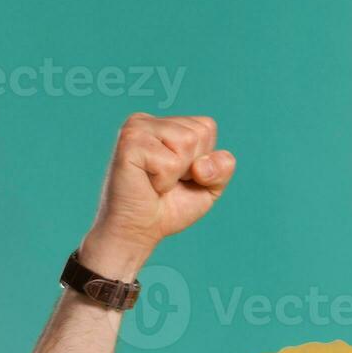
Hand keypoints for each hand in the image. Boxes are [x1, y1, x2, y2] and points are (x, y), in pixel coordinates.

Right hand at [84, 113, 235, 268]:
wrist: (137, 232)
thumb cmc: (169, 207)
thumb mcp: (208, 187)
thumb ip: (222, 168)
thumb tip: (203, 164)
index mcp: (164, 124)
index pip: (207, 127)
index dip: (203, 159)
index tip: (179, 175)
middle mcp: (147, 120)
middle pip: (200, 133)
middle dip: (192, 166)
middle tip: (166, 181)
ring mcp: (136, 128)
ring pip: (187, 142)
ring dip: (178, 173)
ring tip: (156, 182)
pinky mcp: (129, 143)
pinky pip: (170, 162)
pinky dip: (165, 182)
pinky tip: (147, 184)